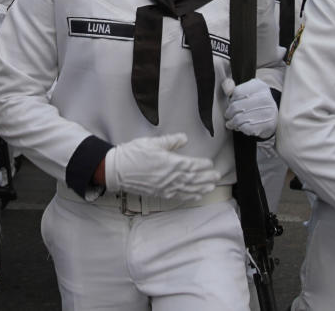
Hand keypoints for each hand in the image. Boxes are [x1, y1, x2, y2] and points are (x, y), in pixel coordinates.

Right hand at [104, 133, 219, 200]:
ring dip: (201, 188)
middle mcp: (170, 177)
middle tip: (217, 176)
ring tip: (211, 187)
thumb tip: (184, 139)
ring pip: (188, 189)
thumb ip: (170, 141)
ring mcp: (165, 187)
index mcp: (170, 163)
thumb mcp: (152, 143)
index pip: (192, 165)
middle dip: (206, 178)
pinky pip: (178, 196)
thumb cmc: (133, 154)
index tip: (210, 164)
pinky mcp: (159, 193)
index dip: (202, 165)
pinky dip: (189, 196)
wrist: (117, 170)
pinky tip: (196, 196)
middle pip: (193, 178)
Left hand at [222, 78, 277, 138]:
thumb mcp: (245, 90)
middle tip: (229, 115)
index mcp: (260, 86)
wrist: (274, 117)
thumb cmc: (255, 102)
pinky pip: (245, 128)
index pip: (237, 92)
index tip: (232, 103)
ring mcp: (268, 112)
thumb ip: (231, 86)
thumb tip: (227, 90)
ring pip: (238, 119)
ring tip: (233, 123)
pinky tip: (241, 127)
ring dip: (232, 122)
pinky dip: (240, 128)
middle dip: (229, 113)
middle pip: (235, 106)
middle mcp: (265, 98)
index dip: (231, 100)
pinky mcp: (267, 125)